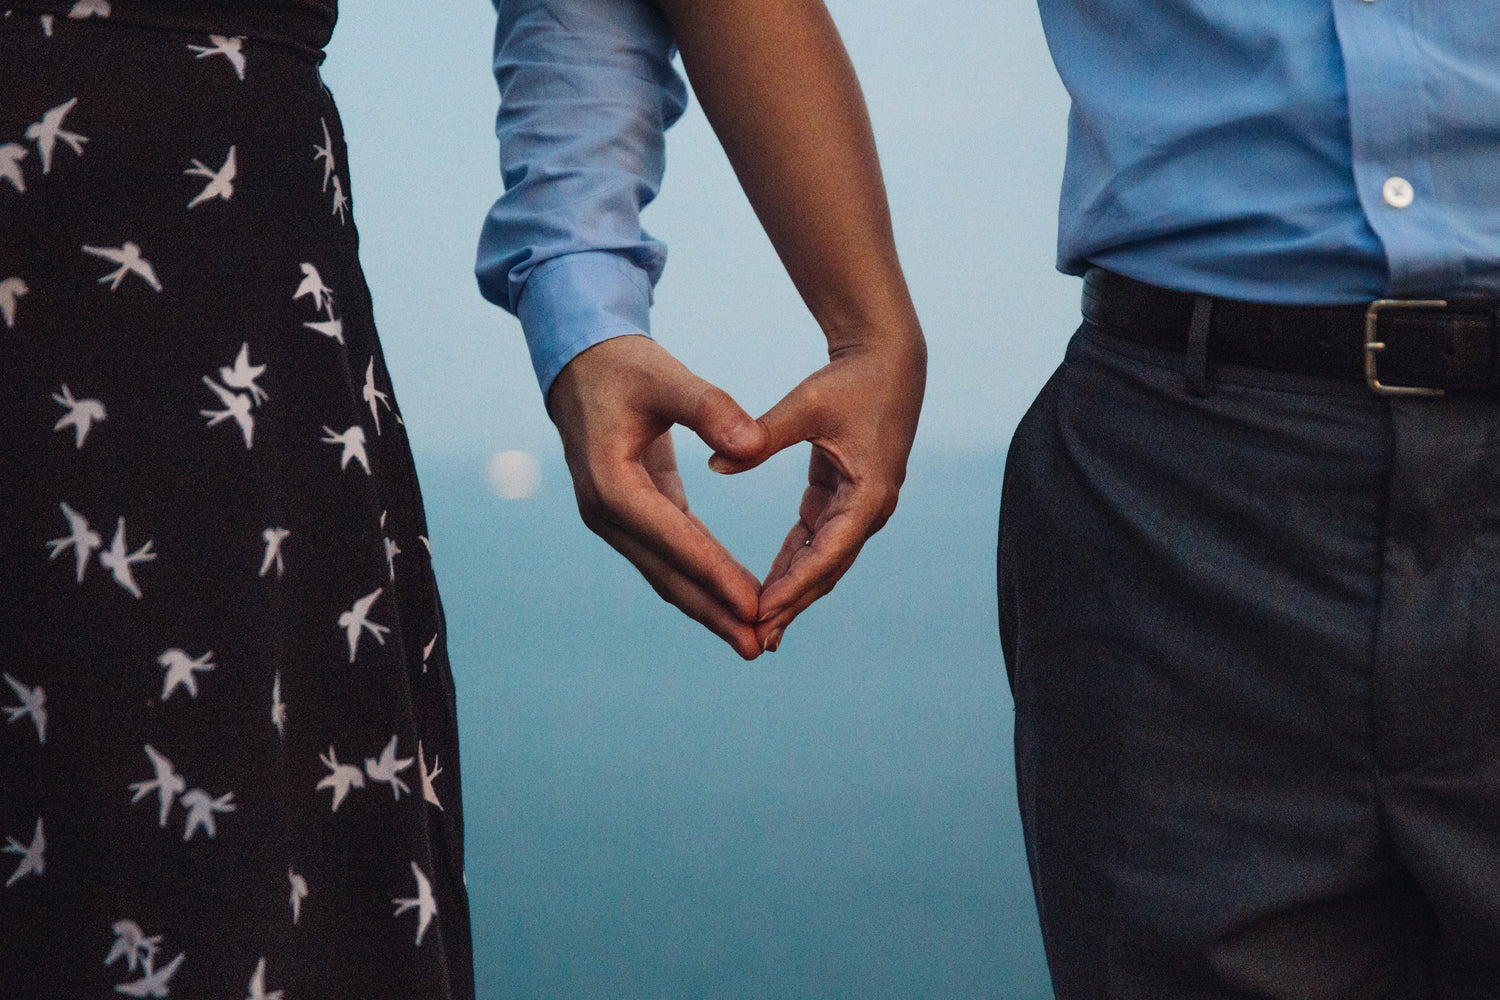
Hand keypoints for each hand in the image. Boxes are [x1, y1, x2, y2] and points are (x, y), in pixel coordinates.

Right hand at [548, 334, 770, 659]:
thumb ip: (710, 407)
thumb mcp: (666, 376)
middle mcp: (605, 512)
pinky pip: (670, 556)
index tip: (754, 603)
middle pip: (666, 573)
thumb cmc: (624, 367)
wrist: (581, 364)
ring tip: (750, 639)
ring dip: (708, 607)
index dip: (715, 573)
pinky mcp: (630, 514)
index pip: (673, 538)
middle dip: (713, 611)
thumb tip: (755, 444)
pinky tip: (732, 599)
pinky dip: (701, 579)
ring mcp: (613, 519)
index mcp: (611, 483)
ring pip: (666, 574)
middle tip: (757, 646)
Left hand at [709, 327, 924, 651]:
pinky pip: (816, 541)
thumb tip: (715, 463)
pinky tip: (767, 591)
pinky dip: (793, 566)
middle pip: (827, 571)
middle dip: (793, 605)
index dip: (793, 586)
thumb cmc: (850, 379)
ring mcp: (860, 507)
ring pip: (822, 563)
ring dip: (793, 594)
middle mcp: (871, 510)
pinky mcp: (845, 498)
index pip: (826, 554)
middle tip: (755, 639)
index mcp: (869, 494)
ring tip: (759, 628)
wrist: (887, 358)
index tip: (760, 612)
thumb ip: (762, 435)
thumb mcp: (805, 406)